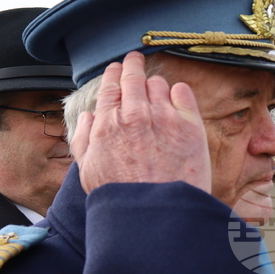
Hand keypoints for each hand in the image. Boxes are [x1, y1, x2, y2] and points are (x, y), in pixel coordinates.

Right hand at [70, 53, 211, 194]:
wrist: (157, 213)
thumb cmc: (122, 198)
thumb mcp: (88, 171)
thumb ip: (84, 140)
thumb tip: (88, 117)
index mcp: (108, 123)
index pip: (110, 86)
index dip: (114, 74)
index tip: (117, 69)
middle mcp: (135, 114)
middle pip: (133, 77)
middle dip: (133, 65)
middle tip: (135, 60)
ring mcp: (164, 117)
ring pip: (158, 84)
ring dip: (155, 84)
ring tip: (156, 89)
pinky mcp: (189, 124)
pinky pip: (183, 92)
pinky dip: (178, 91)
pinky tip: (177, 97)